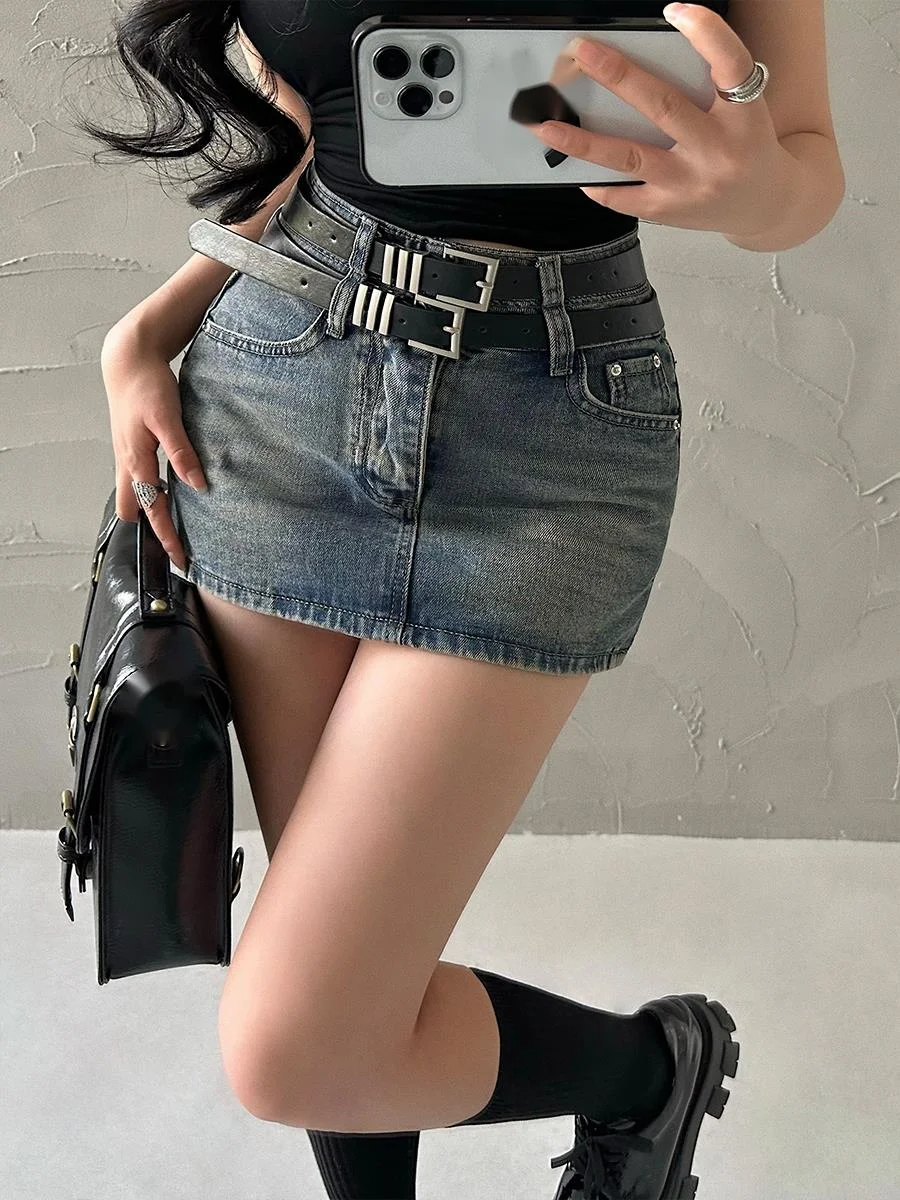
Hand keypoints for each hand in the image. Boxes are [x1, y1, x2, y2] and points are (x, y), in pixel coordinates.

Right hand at [100, 324, 207, 572]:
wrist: (127, 360)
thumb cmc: (147, 385)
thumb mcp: (168, 418)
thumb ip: (181, 453)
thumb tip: (197, 485)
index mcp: (135, 460)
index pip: (152, 509)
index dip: (166, 537)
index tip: (180, 559)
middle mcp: (127, 462)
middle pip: (134, 509)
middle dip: (152, 529)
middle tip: (177, 546)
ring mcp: (127, 455)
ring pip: (135, 494)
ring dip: (153, 509)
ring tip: (179, 523)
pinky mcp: (133, 446)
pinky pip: (139, 478)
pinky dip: (153, 490)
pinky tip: (174, 489)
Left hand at [531, 3, 794, 239]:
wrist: (765, 206)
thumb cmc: (747, 146)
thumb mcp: (746, 110)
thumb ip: (712, 84)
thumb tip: (648, 52)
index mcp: (744, 116)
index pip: (730, 65)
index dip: (705, 33)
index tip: (674, 10)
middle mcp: (718, 151)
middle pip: (663, 106)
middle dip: (619, 76)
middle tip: (583, 52)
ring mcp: (689, 185)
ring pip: (629, 157)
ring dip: (583, 142)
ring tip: (546, 125)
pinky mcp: (668, 211)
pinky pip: (622, 196)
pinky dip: (596, 182)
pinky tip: (574, 169)